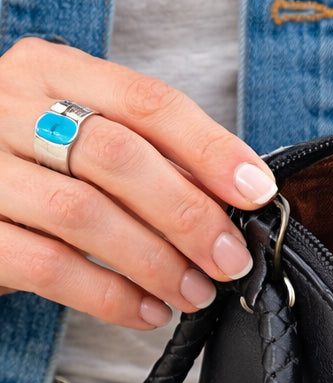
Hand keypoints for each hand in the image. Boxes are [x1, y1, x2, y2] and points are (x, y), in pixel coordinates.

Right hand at [0, 37, 278, 327]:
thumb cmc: (38, 169)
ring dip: (156, 263)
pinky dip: (111, 297)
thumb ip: (150, 157)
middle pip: (119, 156)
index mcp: (50, 71)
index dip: (211, 148)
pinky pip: (49, 268)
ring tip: (195, 294)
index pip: (147, 101)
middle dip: (189, 215)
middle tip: (230, 259)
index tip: (257, 191)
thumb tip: (239, 199)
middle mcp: (6, 107)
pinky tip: (148, 312)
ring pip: (84, 215)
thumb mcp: (84, 140)